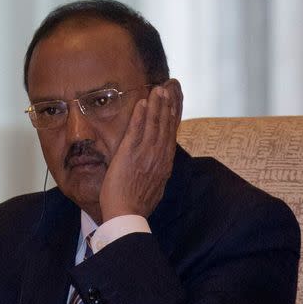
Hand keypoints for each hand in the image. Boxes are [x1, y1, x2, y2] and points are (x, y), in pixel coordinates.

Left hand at [98, 79, 181, 221]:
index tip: (175, 101)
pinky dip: (140, 116)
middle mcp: (159, 157)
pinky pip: (136, 131)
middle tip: (170, 87)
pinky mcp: (130, 155)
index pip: (171, 134)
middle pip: (166, 125)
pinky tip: (143, 103)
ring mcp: (145, 155)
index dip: (174, 116)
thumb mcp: (155, 187)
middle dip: (168, 105)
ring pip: (154, 125)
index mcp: (164, 164)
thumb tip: (160, 167)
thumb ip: (158, 172)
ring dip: (157, 105)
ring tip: (158, 90)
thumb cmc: (137, 205)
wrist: (127, 216)